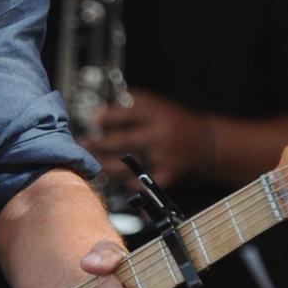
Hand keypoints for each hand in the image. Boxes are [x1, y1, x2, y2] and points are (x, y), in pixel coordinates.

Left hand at [85, 88, 206, 188]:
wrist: (204, 143)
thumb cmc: (172, 122)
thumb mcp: (155, 105)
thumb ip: (129, 106)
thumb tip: (96, 113)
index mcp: (156, 113)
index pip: (126, 113)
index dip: (105, 117)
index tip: (90, 120)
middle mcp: (160, 134)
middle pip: (123, 141)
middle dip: (98, 144)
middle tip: (83, 143)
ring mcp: (163, 156)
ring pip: (127, 164)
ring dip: (105, 164)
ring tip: (93, 161)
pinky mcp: (166, 175)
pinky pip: (139, 181)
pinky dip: (125, 180)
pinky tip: (116, 176)